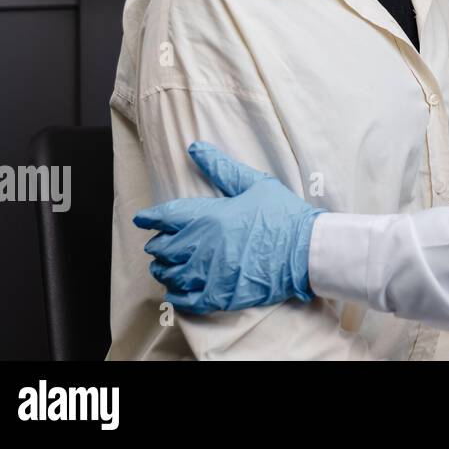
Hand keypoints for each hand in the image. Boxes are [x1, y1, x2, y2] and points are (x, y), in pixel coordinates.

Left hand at [132, 142, 326, 313]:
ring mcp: (210, 273)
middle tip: (159, 243)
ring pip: (170, 274)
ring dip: (164, 269)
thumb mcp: (255, 184)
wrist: (307, 250)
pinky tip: (176, 290)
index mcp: (209, 217)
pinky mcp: (220, 295)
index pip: (166, 217)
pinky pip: (185, 299)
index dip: (149, 217)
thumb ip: (222, 168)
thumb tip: (195, 148)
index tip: (142, 218)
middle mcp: (203, 246)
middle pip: (163, 248)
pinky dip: (176, 295)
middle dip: (157, 244)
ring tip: (165, 265)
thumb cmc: (283, 214)